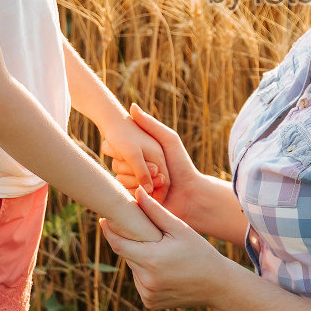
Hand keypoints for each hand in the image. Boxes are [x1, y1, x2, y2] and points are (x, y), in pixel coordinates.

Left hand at [101, 187, 229, 309]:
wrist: (217, 285)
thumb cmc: (200, 252)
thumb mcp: (180, 229)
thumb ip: (155, 211)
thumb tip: (137, 192)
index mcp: (151, 260)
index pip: (119, 244)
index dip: (109, 232)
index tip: (103, 220)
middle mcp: (146, 280)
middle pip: (128, 256)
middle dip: (132, 244)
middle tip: (143, 234)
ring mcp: (147, 294)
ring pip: (134, 270)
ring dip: (140, 259)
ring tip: (160, 253)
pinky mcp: (150, 303)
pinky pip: (141, 283)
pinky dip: (147, 275)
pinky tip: (164, 270)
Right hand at [105, 104, 207, 222]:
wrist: (192, 196)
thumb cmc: (182, 165)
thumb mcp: (167, 140)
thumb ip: (150, 125)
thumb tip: (131, 106)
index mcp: (139, 157)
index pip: (121, 150)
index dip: (132, 153)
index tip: (155, 157)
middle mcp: (134, 172)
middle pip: (118, 166)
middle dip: (138, 170)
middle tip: (160, 172)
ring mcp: (133, 188)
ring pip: (119, 182)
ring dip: (140, 183)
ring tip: (160, 186)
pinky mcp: (134, 204)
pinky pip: (124, 197)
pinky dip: (137, 195)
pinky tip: (152, 195)